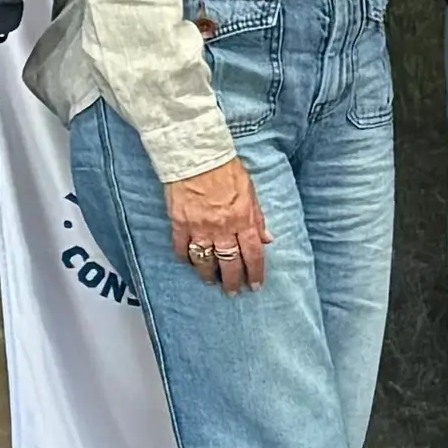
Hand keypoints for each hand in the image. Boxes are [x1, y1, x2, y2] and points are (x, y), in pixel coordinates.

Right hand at [165, 158, 267, 293]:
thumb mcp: (250, 191)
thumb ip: (258, 217)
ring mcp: (199, 227)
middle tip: (233, 291)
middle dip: (232, 281)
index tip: (254, 285)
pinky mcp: (179, 223)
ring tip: (211, 281)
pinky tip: (189, 263)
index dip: (255, 272)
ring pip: (204, 260)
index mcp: (243, 218)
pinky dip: (185, 258)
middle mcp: (222, 227)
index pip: (253, 253)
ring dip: (208, 274)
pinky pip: (181, 248)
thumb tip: (268, 239)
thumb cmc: (226, 169)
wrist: (197, 156)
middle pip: (229, 262)